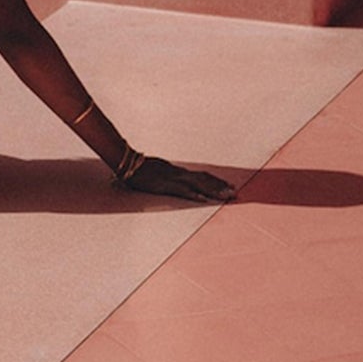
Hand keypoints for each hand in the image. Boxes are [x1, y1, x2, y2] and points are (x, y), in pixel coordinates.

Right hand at [119, 155, 234, 203]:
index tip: (229, 186)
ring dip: (213, 191)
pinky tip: (204, 200)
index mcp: (178, 171)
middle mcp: (179, 174)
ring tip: (226, 196)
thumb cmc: (140, 167)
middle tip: (235, 193)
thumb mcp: (158, 169)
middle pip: (205, 180)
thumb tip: (176, 178)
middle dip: (221, 187)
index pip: (203, 176)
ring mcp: (173, 179)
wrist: (126, 162)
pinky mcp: (164, 186)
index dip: (217, 181)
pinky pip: (182, 191)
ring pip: (198, 185)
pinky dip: (195, 195)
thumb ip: (168, 174)